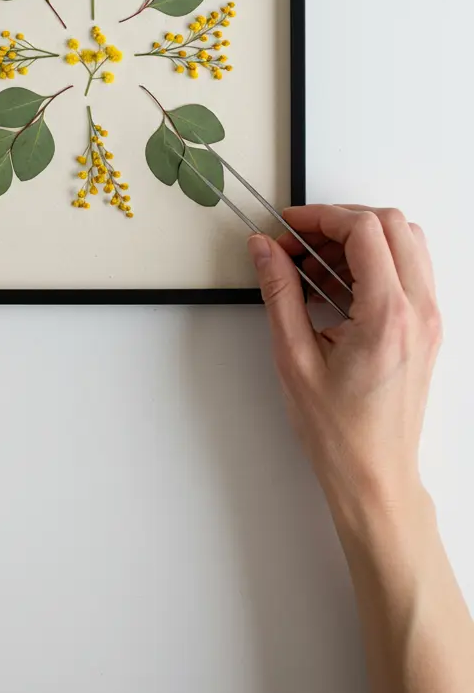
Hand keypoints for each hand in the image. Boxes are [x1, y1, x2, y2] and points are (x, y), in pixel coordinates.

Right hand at [248, 205, 441, 522]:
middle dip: (340, 222)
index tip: (290, 227)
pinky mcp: (425, 327)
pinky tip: (334, 286)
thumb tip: (265, 249)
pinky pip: (408, 270)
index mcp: (388, 316)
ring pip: (406, 242)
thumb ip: (279, 292)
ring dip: (360, 240)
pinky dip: (374, 263)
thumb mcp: (294, 357)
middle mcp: (418, 310)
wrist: (374, 475)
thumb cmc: (340, 431)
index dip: (322, 217)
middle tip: (300, 241)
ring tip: (314, 266)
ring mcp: (427, 318)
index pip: (365, 230)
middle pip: (392, 225)